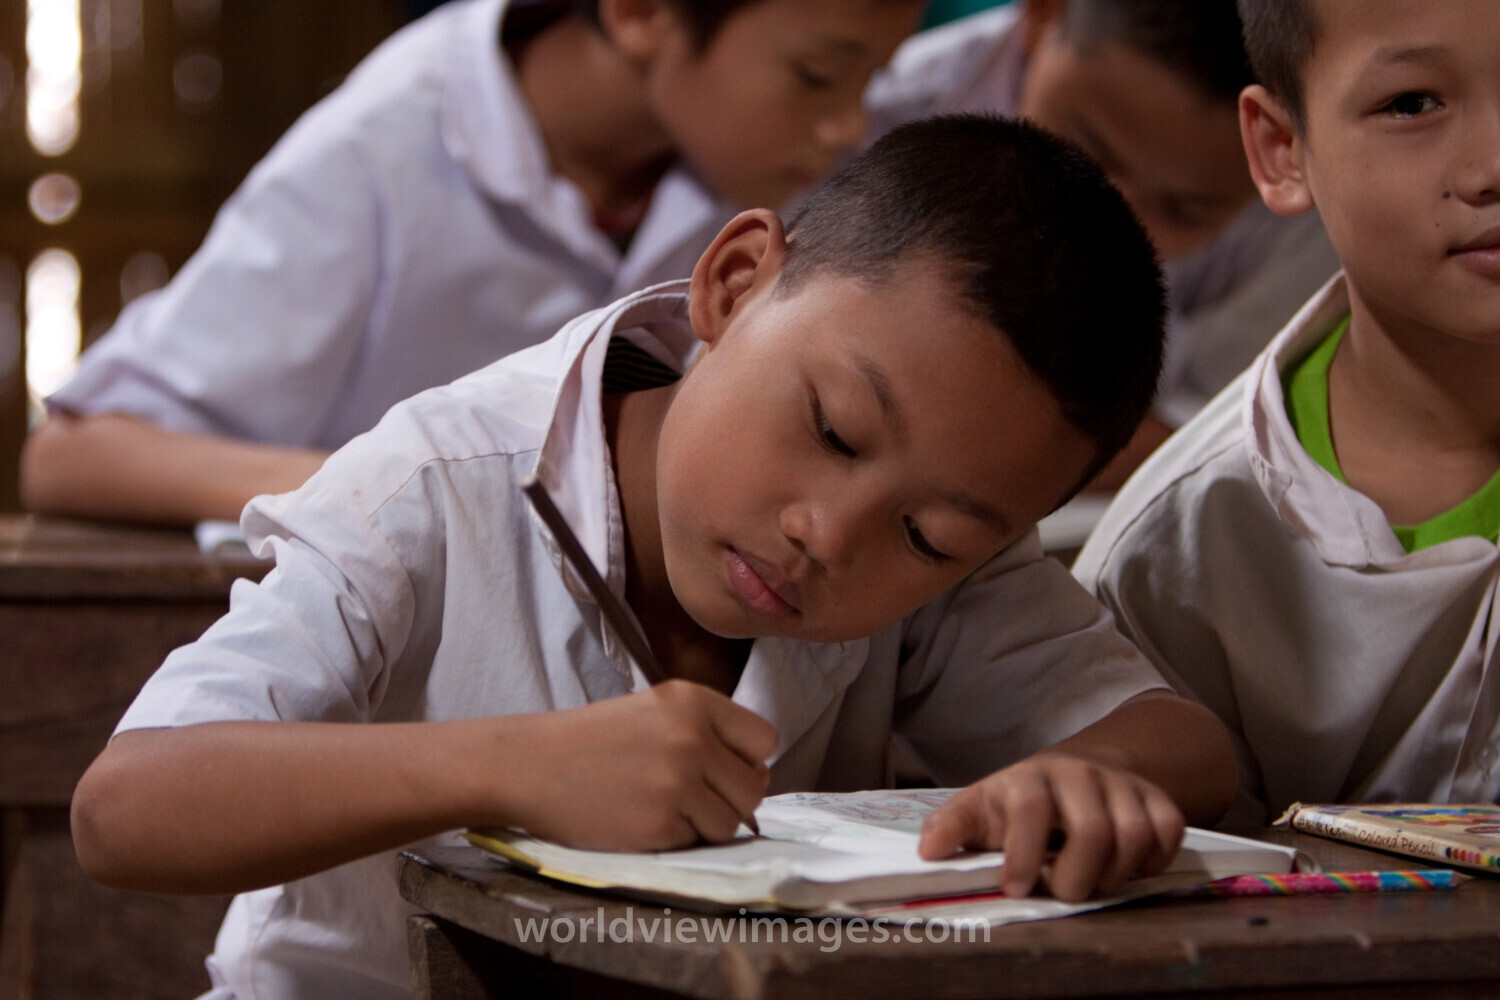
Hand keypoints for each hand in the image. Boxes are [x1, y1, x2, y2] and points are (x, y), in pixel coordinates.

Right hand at [498, 680, 776, 850]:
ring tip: (666, 807)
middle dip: (730, 798)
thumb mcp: (656, 710)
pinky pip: (696, 842)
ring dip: (706, 823)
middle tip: (692, 795)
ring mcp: (677, 783)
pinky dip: (676, 838)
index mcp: (694, 701)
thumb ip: (709, 732)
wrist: (530, 765)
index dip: (747, 760)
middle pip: (754, 787)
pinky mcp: (659, 825)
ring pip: (731, 822)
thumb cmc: (594, 739)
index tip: (722, 768)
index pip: (765, 740)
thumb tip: (760, 776)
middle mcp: (693, 738)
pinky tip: (643, 819)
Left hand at [917, 753, 1184, 901]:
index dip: (1023, 853)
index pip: (1032, 809)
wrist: (1078, 769)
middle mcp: (1078, 774)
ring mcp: (1120, 784)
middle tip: (1060, 890)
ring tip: (1091, 880)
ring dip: (1114, 876)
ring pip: (1134, 837)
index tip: (1014, 888)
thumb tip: (928, 851)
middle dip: (1076, 878)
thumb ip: (953, 827)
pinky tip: (1127, 866)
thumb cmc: (1019, 802)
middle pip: (1094, 832)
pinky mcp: (1156, 796)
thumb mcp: (981, 809)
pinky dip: (1151, 861)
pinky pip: (1168, 833)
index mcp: (1029, 778)